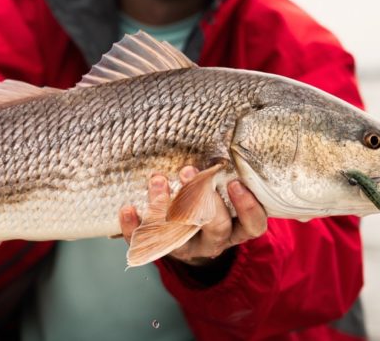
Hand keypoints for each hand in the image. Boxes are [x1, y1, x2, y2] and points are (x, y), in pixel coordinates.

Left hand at [119, 166, 267, 265]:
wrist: (189, 237)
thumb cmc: (210, 202)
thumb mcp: (223, 190)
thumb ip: (225, 172)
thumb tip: (220, 129)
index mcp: (237, 227)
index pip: (252, 225)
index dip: (247, 207)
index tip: (233, 182)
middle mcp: (215, 240)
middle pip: (216, 228)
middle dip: (202, 199)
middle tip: (188, 171)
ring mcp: (188, 248)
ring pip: (179, 234)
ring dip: (167, 206)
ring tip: (157, 180)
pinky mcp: (161, 250)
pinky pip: (146, 243)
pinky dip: (134, 227)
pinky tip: (127, 208)